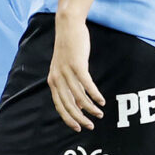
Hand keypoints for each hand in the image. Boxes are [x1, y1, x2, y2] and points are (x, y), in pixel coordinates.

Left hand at [48, 12, 103, 130]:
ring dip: (90, 108)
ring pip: (79, 97)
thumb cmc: (69, 48)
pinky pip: (87, 85)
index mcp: (53, 81)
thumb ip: (70, 86)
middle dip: (80, 118)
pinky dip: (95, 95)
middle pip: (69, 104)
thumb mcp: (66, 69)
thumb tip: (78, 104)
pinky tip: (101, 101)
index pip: (59, 105)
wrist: (68, 26)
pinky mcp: (77, 65)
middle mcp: (57, 78)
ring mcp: (66, 72)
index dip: (68, 118)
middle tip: (90, 126)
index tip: (78, 128)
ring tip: (100, 114)